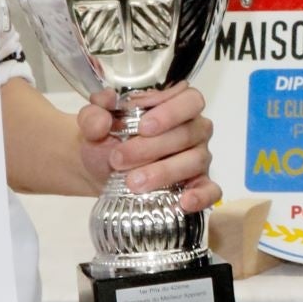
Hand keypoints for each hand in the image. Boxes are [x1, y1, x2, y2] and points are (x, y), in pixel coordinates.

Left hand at [76, 83, 221, 213]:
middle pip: (189, 133)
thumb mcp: (92, 123)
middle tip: (119, 159)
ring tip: (132, 183)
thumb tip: (102, 116)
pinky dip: (201, 196)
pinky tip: (183, 202)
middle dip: (153, 147)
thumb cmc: (105, 139)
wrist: (98, 169)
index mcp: (174, 105)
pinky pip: (210, 190)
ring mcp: (197, 157)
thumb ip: (93, 114)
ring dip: (164, 172)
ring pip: (195, 161)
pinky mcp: (198, 185)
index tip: (143, 127)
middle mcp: (192, 129)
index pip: (189, 99)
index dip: (171, 111)